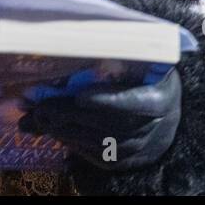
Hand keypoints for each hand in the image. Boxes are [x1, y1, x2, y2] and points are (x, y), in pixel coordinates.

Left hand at [19, 66, 182, 170]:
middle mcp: (152, 127)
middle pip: (107, 124)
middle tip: (40, 106)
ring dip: (65, 131)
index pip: (133, 103)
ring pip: (98, 143)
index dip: (107, 101)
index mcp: (158, 97)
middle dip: (70, 115)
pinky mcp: (124, 161)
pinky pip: (95, 155)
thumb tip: (71, 42)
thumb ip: (113, 54)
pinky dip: (72, 143)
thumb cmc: (145, 77)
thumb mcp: (139, 62)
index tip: (80, 97)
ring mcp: (139, 148)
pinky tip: (54, 130)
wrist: (165, 114)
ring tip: (39, 117)